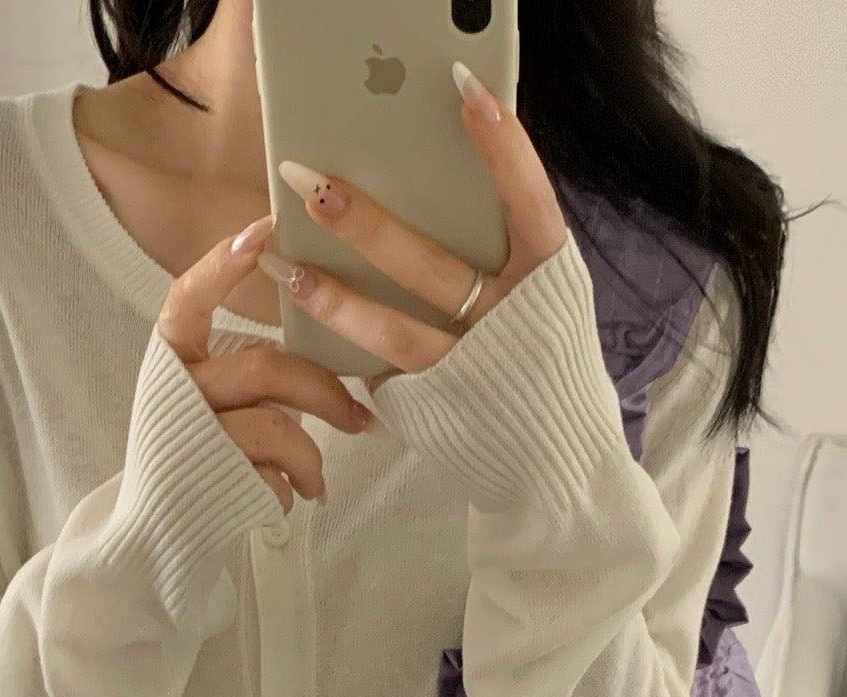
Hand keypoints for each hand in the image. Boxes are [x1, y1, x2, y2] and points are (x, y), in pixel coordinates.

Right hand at [154, 213, 378, 514]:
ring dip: (312, 456)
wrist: (164, 528)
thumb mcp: (216, 398)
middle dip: (324, 392)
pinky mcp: (210, 482)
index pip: (188, 299)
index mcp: (172, 358)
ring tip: (318, 477)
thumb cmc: (208, 452)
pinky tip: (294, 497)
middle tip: (358, 417)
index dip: (222, 266)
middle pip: (264, 368)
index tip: (263, 231)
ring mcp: (193, 437)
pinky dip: (293, 488)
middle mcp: (178, 392)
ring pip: (276, 426)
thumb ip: (251, 365)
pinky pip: (272, 475)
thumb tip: (328, 336)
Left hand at [260, 63, 567, 395]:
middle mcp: (511, 328)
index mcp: (548, 284)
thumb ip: (502, 242)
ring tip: (287, 266)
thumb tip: (435, 173)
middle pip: (434, 270)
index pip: (532, 207)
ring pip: (397, 335)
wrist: (559, 454)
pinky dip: (345, 346)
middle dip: (367, 227)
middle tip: (313, 186)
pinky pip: (385, 375)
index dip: (505, 151)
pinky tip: (305, 314)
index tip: (467, 91)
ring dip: (336, 300)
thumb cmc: (540, 350)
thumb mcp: (542, 292)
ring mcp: (472, 373)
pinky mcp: (439, 410)